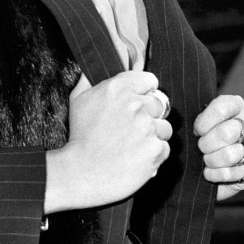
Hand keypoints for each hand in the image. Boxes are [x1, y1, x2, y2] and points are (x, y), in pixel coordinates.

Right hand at [45, 71, 171, 212]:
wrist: (80, 173)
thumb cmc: (78, 137)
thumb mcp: (78, 100)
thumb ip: (89, 79)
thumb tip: (94, 69)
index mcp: (118, 88)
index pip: (149, 80)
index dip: (144, 92)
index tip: (138, 103)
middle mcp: (135, 104)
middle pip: (160, 104)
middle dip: (149, 116)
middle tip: (132, 130)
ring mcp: (147, 127)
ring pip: (164, 127)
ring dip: (153, 136)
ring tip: (133, 146)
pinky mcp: (154, 149)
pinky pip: (164, 148)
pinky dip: (153, 155)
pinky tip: (135, 158)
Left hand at [194, 94, 243, 202]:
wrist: (208, 161)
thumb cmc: (201, 136)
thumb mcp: (197, 122)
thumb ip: (196, 118)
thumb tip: (191, 125)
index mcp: (236, 106)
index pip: (222, 108)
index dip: (204, 122)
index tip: (196, 131)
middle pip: (226, 133)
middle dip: (206, 144)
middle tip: (200, 148)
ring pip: (230, 154)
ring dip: (212, 160)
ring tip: (206, 160)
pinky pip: (235, 173)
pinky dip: (217, 175)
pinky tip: (210, 173)